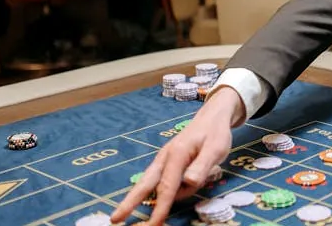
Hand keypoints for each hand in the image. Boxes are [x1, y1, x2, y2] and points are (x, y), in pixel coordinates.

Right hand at [111, 87, 245, 224]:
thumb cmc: (215, 133)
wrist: (212, 117)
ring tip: (181, 185)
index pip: (167, 187)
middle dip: (129, 202)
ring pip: (151, 183)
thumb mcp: (216, 149)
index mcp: (177, 154)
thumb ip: (202, 166)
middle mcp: (165, 157)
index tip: (153, 224)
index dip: (160, 208)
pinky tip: (177, 188)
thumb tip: (188, 181)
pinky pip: (161, 180)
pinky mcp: (166, 162)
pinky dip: (160, 191)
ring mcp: (163, 160)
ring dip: (151, 197)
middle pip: (145, 184)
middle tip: (115, 219)